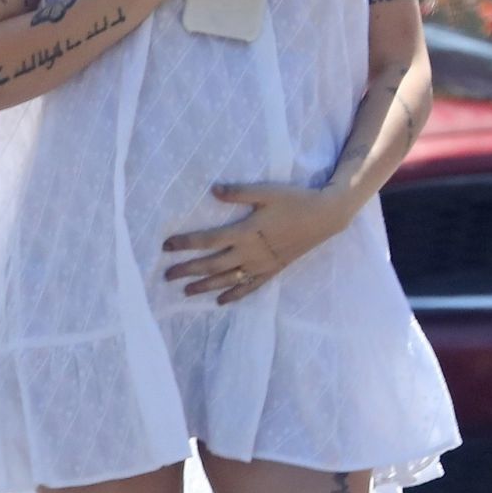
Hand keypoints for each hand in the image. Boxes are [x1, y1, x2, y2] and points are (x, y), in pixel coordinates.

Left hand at [162, 180, 345, 303]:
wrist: (325, 216)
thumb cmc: (295, 200)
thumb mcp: (266, 191)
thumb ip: (239, 192)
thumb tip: (213, 190)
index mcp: (246, 231)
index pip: (208, 240)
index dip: (186, 244)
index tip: (166, 246)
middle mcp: (251, 253)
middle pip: (212, 265)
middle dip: (188, 270)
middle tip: (166, 276)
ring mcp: (261, 265)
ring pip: (227, 280)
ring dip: (205, 286)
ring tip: (185, 291)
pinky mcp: (272, 271)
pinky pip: (249, 288)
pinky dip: (234, 295)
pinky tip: (220, 302)